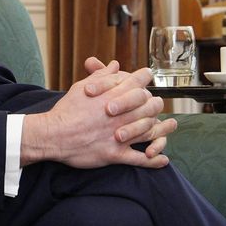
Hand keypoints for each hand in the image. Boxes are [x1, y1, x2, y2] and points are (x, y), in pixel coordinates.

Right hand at [22, 64, 174, 168]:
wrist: (53, 134)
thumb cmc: (66, 110)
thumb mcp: (81, 88)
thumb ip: (101, 76)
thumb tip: (114, 65)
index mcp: (112, 96)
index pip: (137, 83)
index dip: (145, 77)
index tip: (149, 76)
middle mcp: (121, 115)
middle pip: (150, 106)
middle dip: (156, 103)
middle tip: (157, 103)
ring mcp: (120, 135)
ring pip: (150, 131)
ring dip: (163, 129)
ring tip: (171, 126)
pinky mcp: (115, 154)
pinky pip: (140, 159)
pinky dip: (153, 160)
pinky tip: (162, 159)